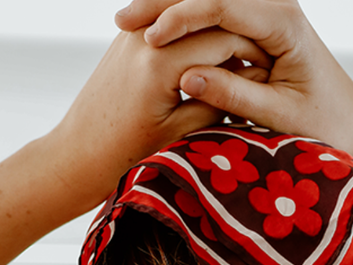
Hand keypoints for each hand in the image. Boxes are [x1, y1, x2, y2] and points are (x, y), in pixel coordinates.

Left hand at [42, 25, 272, 211]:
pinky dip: (195, 40)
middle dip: (241, 42)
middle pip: (211, 23)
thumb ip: (217, 100)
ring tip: (241, 65)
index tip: (276, 77)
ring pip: (191, 22)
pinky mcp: (129, 40)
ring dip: (219, 37)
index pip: (226, 39)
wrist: (77, 154)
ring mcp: (134, 34)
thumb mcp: (182, 133)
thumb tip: (252, 79)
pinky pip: (172, 30)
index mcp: (162, 60)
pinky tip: (213, 63)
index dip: (256, 56)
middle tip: (267, 68)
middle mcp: (146, 37)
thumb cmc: (128, 154)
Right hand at [114, 0, 352, 161]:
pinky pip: (211, 10)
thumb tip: (189, 77)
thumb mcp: (279, 117)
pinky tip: (147, 29)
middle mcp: (277, 4)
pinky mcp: (257, 20)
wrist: (351, 124)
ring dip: (165, 6)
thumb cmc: (324, 127)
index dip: (181, 17)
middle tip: (120, 23)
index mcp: (285, 22)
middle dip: (163, 4)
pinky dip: (179, 17)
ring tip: (124, 24)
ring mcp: (265, 8)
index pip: (223, 3)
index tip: (148, 36)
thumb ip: (235, 94)